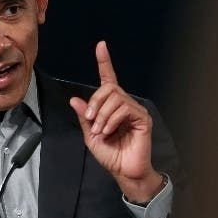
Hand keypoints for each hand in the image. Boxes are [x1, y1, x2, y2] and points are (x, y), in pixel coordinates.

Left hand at [69, 40, 164, 202]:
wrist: (124, 171)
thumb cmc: (110, 154)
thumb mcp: (90, 135)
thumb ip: (85, 117)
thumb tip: (74, 99)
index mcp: (112, 107)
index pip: (109, 80)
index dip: (105, 62)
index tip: (101, 46)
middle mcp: (125, 104)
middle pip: (109, 88)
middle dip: (95, 103)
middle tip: (91, 121)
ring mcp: (135, 110)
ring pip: (115, 98)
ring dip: (102, 115)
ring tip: (100, 131)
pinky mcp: (142, 119)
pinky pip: (124, 109)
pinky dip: (112, 120)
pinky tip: (108, 131)